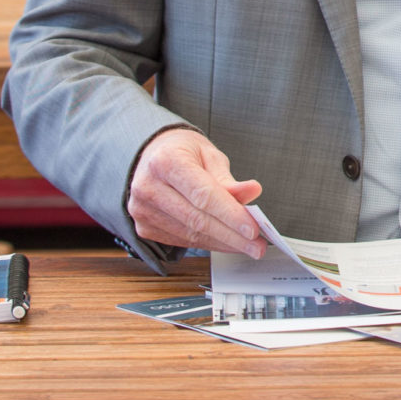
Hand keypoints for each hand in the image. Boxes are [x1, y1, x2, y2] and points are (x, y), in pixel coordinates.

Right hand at [127, 127, 266, 257]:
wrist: (153, 156)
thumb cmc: (183, 152)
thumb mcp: (210, 156)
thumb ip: (228, 179)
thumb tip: (252, 192)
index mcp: (166, 162)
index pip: (203, 195)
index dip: (230, 215)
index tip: (253, 229)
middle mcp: (148, 187)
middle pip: (197, 220)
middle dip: (232, 236)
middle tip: (258, 245)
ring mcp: (142, 211)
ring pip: (191, 235)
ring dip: (223, 243)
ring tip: (248, 246)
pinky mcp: (145, 227)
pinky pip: (182, 241)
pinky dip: (208, 244)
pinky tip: (227, 244)